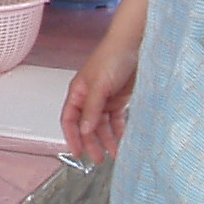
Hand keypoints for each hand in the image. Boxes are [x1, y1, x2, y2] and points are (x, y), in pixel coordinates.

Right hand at [62, 36, 138, 162]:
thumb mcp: (99, 86)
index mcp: (78, 93)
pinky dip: (119, 131)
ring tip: (115, 154)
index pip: (69, 120)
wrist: (134, 45)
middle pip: (86, 126)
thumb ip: (91, 109)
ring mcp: (105, 100)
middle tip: (99, 158)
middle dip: (92, 143)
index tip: (78, 153)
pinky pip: (117, 121)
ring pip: (102, 126)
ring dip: (107, 140)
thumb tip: (84, 130)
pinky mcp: (119, 100)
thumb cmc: (112, 57)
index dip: (72, 137)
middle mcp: (89, 98)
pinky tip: (123, 140)